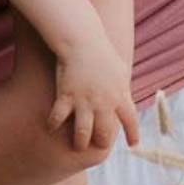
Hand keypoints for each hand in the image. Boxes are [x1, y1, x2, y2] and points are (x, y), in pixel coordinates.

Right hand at [47, 35, 138, 151]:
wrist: (81, 39)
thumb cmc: (101, 51)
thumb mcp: (120, 69)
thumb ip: (124, 87)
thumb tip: (128, 98)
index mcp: (120, 95)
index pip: (131, 122)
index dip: (133, 134)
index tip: (132, 144)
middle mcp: (104, 103)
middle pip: (104, 133)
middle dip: (101, 141)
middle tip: (97, 143)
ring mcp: (84, 101)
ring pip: (83, 133)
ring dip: (80, 142)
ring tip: (77, 145)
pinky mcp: (66, 95)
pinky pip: (58, 117)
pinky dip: (53, 123)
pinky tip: (51, 126)